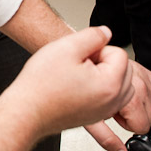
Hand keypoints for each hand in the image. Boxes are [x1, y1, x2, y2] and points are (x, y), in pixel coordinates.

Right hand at [2, 28, 136, 150]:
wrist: (26, 110)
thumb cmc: (42, 84)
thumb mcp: (67, 46)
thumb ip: (93, 36)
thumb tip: (106, 32)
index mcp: (110, 85)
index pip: (119, 53)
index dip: (98, 48)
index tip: (80, 55)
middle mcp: (112, 102)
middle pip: (124, 69)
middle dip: (104, 62)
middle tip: (79, 64)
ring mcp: (105, 112)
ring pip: (120, 84)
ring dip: (105, 75)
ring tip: (80, 74)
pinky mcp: (96, 117)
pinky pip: (111, 98)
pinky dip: (101, 89)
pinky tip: (79, 86)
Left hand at [83, 60, 150, 150]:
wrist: (76, 65)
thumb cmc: (80, 88)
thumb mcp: (90, 118)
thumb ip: (107, 138)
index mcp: (129, 98)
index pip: (144, 124)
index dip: (129, 125)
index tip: (117, 117)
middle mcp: (137, 84)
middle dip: (135, 115)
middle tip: (116, 108)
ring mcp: (139, 73)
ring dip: (141, 103)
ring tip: (120, 97)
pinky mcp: (140, 66)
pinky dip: (146, 89)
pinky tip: (129, 89)